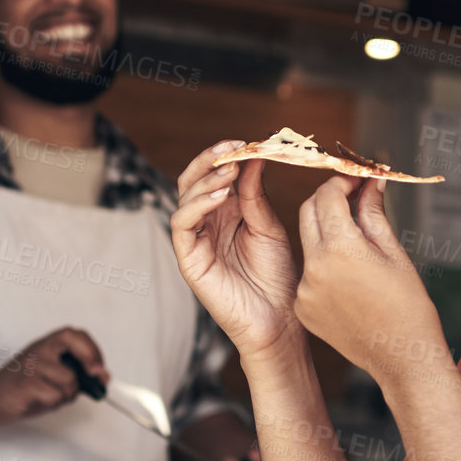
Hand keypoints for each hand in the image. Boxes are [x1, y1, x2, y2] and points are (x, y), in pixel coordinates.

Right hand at [0, 326, 106, 425]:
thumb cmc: (19, 386)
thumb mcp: (49, 373)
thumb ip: (74, 372)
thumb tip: (101, 377)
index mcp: (46, 345)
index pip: (75, 334)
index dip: (92, 349)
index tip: (100, 368)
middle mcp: (40, 350)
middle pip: (74, 344)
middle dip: (90, 363)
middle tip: (94, 379)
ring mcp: (32, 366)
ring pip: (69, 381)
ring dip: (66, 395)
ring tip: (49, 396)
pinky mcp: (26, 384)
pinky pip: (55, 396)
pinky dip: (52, 404)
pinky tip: (37, 401)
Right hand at [171, 142, 300, 361]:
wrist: (278, 320)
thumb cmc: (276, 277)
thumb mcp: (268, 227)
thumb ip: (256, 195)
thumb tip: (252, 157)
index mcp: (227, 212)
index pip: (215, 174)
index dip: (225, 154)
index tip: (246, 140)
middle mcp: (207, 223)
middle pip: (194, 180)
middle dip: (210, 159)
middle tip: (232, 147)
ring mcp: (196, 240)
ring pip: (185, 197)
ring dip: (206, 179)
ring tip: (230, 170)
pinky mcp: (188, 259)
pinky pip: (181, 224)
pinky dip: (197, 205)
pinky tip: (221, 196)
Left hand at [294, 174, 446, 388]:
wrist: (402, 358)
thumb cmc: (408, 306)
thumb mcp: (394, 253)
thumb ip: (374, 214)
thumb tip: (371, 182)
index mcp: (341, 249)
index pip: (327, 196)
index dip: (342, 182)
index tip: (358, 180)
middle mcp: (314, 268)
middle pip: (308, 212)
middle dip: (328, 199)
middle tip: (352, 197)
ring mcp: (304, 290)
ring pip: (307, 243)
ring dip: (326, 232)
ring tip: (357, 243)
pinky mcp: (303, 308)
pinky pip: (307, 273)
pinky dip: (324, 265)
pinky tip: (349, 277)